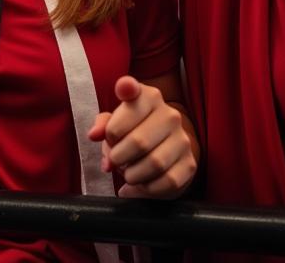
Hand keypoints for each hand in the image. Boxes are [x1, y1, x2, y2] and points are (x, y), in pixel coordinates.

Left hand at [88, 76, 197, 198]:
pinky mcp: (190, 163)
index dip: (117, 118)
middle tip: (113, 161)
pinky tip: (139, 185)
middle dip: (119, 156)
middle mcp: (169, 114)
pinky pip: (168, 182)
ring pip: (155, 163)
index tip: (110, 131)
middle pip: (138, 141)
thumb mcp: (115, 121)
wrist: (165, 145)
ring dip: (133, 175)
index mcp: (148, 96)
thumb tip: (94, 135)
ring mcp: (183, 139)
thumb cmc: (133, 130)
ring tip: (126, 173)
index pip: (130, 95)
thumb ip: (102, 124)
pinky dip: (148, 189)